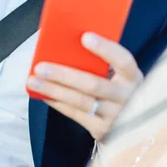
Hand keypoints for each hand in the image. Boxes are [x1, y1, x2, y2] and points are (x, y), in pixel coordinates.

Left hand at [27, 33, 143, 140]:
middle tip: (40, 66)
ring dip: (53, 90)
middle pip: (93, 84)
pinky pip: (75, 114)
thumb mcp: (119, 75)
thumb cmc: (118, 87)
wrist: (132, 124)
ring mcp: (115, 117)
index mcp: (133, 77)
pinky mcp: (102, 130)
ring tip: (33, 80)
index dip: (106, 49)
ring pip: (80, 101)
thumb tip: (68, 43)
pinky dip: (57, 102)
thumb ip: (102, 62)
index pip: (124, 61)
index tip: (85, 36)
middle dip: (63, 75)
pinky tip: (42, 93)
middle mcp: (127, 98)